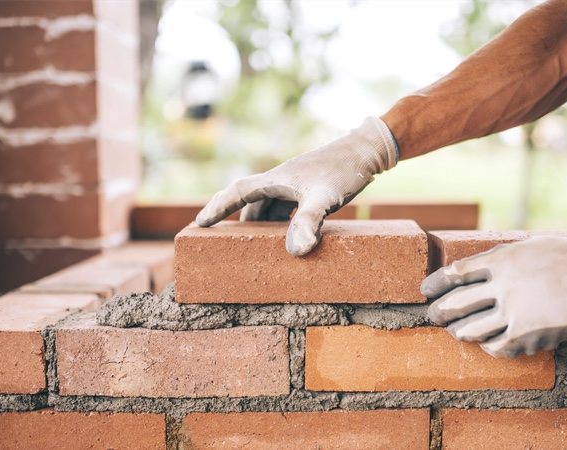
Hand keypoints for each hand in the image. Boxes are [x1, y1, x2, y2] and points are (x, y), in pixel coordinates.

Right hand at [196, 117, 397, 255]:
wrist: (367, 150)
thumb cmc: (344, 171)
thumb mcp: (325, 198)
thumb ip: (308, 222)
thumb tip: (296, 250)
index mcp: (276, 179)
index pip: (237, 192)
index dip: (217, 207)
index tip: (199, 223)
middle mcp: (281, 180)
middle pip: (249, 201)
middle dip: (235, 219)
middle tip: (222, 241)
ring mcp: (294, 183)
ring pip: (267, 205)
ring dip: (259, 222)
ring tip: (253, 244)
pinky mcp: (308, 187)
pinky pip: (284, 206)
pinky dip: (279, 220)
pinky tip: (287, 234)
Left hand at [422, 237, 566, 357]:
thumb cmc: (565, 258)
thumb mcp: (526, 246)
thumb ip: (496, 258)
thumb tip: (467, 269)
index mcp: (501, 261)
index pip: (454, 273)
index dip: (435, 283)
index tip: (425, 290)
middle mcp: (503, 288)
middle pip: (455, 304)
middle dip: (438, 312)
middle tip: (432, 315)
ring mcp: (515, 314)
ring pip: (469, 330)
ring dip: (457, 331)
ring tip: (455, 330)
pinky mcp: (528, 337)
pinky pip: (495, 347)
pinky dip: (485, 345)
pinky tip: (485, 342)